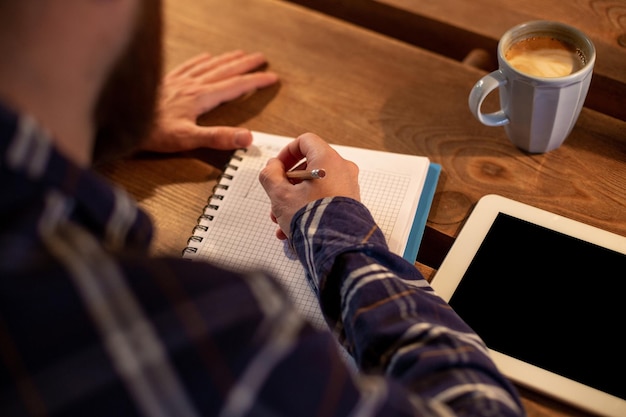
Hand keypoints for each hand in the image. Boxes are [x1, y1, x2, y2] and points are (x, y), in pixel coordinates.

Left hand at [140, 50, 278, 152]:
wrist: (123, 120)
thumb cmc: (153, 132)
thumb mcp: (189, 139)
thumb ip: (219, 137)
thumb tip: (247, 137)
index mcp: (201, 97)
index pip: (235, 86)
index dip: (255, 81)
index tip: (271, 77)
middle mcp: (192, 85)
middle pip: (225, 70)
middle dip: (245, 64)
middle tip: (261, 58)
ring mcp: (179, 81)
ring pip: (209, 66)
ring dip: (227, 59)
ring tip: (240, 54)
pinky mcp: (166, 82)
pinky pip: (189, 66)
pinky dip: (201, 60)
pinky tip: (205, 57)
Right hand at [259, 133, 360, 239]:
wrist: (336, 247)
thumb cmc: (312, 219)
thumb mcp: (280, 194)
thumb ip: (270, 174)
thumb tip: (273, 166)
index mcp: (328, 160)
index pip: (305, 141)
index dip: (287, 152)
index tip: (278, 168)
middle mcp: (343, 170)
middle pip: (309, 166)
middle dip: (288, 183)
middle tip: (277, 197)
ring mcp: (348, 187)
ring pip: (315, 186)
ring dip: (294, 199)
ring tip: (281, 219)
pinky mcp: (350, 204)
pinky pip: (324, 199)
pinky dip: (308, 208)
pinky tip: (292, 228)